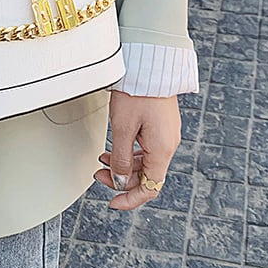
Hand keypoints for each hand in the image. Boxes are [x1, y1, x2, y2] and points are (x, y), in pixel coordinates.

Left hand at [94, 91, 180, 209]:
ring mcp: (166, 133)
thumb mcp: (122, 128)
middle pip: (147, 176)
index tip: (114, 202)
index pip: (150, 188)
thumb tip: (120, 181)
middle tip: (98, 174)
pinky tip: (114, 148)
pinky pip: (147, 147)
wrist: (150, 64)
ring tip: (102, 160)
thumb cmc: (138, 90)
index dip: (131, 199)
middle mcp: (168, 144)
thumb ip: (121, 159)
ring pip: (145, 161)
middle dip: (121, 179)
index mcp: (162, 149)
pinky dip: (130, 152)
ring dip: (124, 165)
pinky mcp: (161, 124)